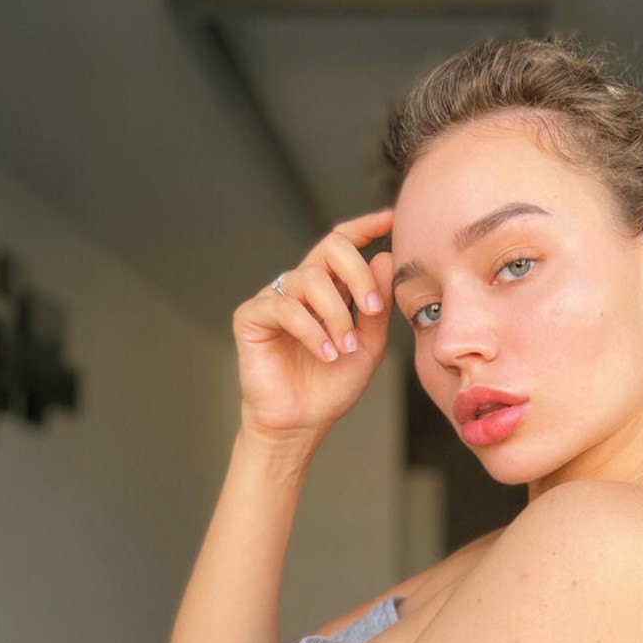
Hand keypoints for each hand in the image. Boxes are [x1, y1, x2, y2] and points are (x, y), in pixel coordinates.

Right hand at [233, 207, 395, 447]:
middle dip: (357, 272)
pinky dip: (311, 330)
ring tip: (342, 349)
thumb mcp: (368, 346)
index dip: (365, 227)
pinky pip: (285, 307)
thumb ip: (377, 306)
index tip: (390, 219)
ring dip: (335, 315)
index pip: (344, 244)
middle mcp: (301, 287)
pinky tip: (324, 354)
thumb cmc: (331, 387)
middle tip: (370, 308)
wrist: (302, 423)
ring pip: (310, 279)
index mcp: (329, 289)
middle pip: (330, 247)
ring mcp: (274, 299)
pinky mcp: (251, 317)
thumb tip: (385, 259)